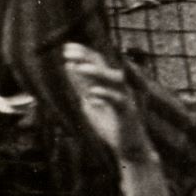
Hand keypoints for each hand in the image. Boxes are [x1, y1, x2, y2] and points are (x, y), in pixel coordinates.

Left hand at [61, 43, 153, 163]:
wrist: (128, 148)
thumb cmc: (110, 124)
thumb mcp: (90, 102)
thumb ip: (81, 86)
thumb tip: (69, 66)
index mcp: (110, 85)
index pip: (98, 64)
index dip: (83, 54)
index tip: (66, 47)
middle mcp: (119, 88)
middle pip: (105, 67)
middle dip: (87, 58)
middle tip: (69, 52)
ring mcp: (126, 99)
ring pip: (114, 80)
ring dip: (97, 73)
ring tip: (79, 68)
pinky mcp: (128, 112)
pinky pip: (118, 101)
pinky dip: (106, 95)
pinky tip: (92, 92)